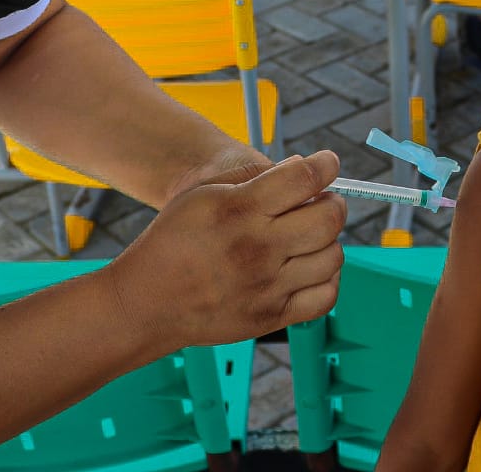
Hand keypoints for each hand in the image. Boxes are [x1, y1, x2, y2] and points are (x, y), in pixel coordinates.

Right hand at [109, 152, 346, 346]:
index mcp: (239, 210)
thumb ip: (255, 177)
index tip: (328, 162)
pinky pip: (326, 297)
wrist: (147, 302)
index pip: (304, 179)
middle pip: (328, 218)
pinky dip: (327, 277)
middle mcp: (257, 249)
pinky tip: (311, 266)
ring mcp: (267, 287)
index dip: (326, 164)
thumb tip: (305, 168)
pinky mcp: (272, 317)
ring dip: (328, 240)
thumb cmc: (175, 240)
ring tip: (310, 236)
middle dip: (333, 202)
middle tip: (321, 201)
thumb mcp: (203, 193)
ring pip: (333, 256)